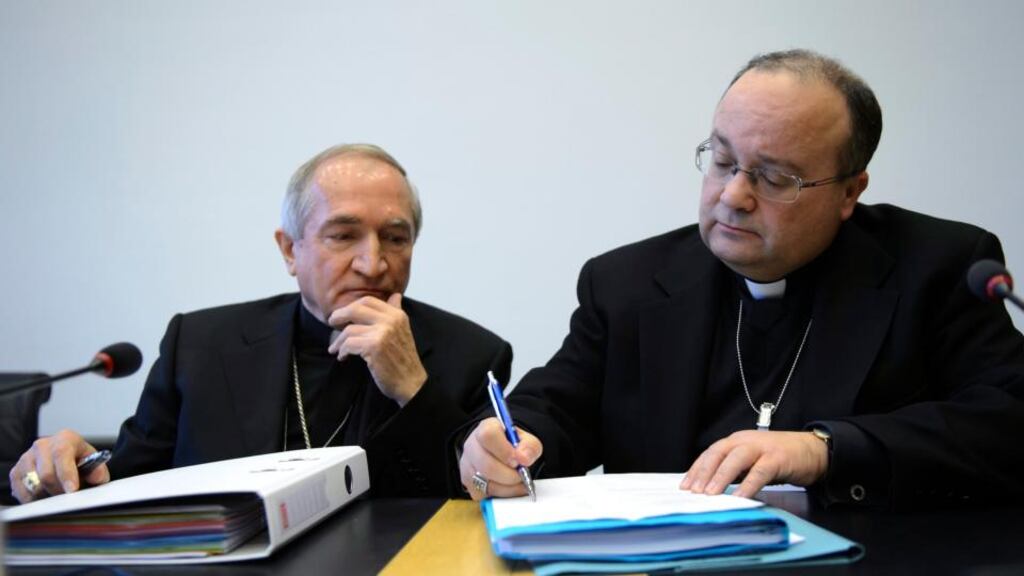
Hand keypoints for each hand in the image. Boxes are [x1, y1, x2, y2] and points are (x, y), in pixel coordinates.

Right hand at [9, 429, 110, 503]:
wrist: (66, 460)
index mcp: (65, 438)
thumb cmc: (80, 462)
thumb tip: (97, 477)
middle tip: (68, 498)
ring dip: (46, 495)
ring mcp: (27, 457)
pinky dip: (32, 499)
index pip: (62, 454)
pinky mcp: (16, 471)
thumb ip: (99, 471)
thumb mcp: (95, 464)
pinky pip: (21, 491)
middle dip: (59, 491)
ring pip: (33, 485)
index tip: (72, 490)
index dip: (67, 473)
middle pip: (46, 474)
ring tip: (57, 494)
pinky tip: (43, 496)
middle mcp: (43, 445)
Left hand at [327, 293, 426, 406]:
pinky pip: (349, 344)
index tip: (344, 314)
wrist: (410, 382)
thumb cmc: (403, 359)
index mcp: (397, 315)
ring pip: (349, 330)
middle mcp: (391, 320)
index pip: (368, 301)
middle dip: (340, 315)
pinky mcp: (374, 347)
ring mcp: (382, 333)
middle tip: (332, 322)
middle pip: (356, 309)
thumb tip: (395, 295)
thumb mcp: (403, 331)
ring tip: (336, 349)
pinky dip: (342, 351)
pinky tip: (343, 357)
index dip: (352, 306)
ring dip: (339, 341)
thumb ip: (396, 312)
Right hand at [459, 418, 541, 500]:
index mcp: (485, 429)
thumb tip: (524, 459)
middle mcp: (471, 447)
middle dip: (510, 475)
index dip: (505, 451)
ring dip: (508, 487)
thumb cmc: (513, 446)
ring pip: (485, 483)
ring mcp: (467, 467)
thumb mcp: (527, 440)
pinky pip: (485, 495)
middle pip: (487, 465)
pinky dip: (501, 495)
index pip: (488, 436)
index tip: (518, 461)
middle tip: (521, 474)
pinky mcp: (469, 485)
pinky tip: (508, 487)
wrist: (502, 454)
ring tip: (518, 482)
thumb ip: (530, 446)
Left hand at [680, 430, 827, 497]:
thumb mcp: (751, 462)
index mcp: (736, 441)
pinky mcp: (777, 458)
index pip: (710, 453)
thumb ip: (734, 471)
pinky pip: (760, 472)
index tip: (684, 485)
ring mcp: (761, 448)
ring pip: (735, 459)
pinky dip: (748, 485)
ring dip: (721, 477)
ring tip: (710, 494)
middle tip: (692, 491)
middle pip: (718, 453)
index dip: (696, 469)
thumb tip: (710, 489)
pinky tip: (740, 497)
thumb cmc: (779, 457)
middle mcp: (745, 441)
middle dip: (703, 472)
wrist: (812, 450)